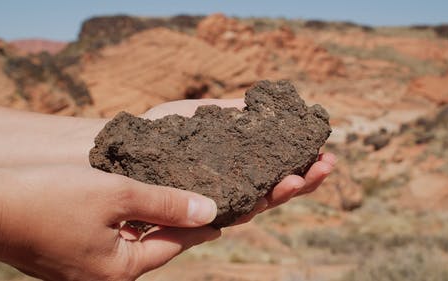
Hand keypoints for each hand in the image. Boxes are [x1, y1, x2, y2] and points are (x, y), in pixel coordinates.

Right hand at [0, 165, 219, 280]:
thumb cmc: (51, 198)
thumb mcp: (117, 194)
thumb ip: (165, 203)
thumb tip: (209, 212)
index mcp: (120, 270)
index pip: (174, 245)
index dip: (200, 229)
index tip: (222, 221)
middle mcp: (103, 278)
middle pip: (154, 246)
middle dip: (178, 225)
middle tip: (202, 209)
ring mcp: (84, 271)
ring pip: (132, 242)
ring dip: (152, 222)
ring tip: (173, 204)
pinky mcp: (68, 258)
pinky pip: (111, 241)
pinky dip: (127, 223)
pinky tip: (133, 207)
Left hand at [142, 99, 336, 224]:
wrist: (120, 150)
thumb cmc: (158, 133)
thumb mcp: (199, 115)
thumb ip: (230, 113)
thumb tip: (262, 102)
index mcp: (236, 169)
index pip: (275, 170)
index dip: (301, 164)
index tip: (323, 151)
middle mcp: (231, 190)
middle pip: (275, 190)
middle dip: (304, 179)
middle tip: (328, 165)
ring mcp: (217, 204)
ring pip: (259, 204)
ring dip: (286, 192)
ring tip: (305, 176)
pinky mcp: (198, 214)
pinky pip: (230, 211)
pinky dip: (253, 202)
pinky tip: (273, 190)